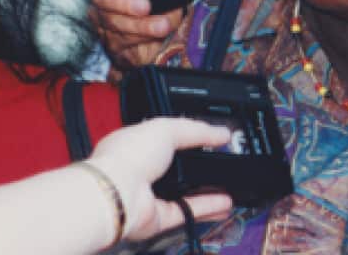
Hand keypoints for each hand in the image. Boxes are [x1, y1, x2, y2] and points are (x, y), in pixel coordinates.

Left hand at [86, 117, 234, 244]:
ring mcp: (150, 195)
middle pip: (177, 167)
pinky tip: (224, 201)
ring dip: (207, 190)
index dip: (187, 136)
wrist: (117, 194)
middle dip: (199, 165)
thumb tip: (222, 132)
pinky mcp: (158, 218)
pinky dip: (206, 207)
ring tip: (230, 183)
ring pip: (184, 192)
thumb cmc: (128, 156)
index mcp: (137, 144)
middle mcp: (142, 170)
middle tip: (222, 160)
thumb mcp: (167, 128)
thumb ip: (197, 130)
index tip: (210, 136)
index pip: (165, 138)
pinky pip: (187, 211)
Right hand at [89, 0, 211, 68]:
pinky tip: (157, 39)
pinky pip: (122, 43)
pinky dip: (142, 41)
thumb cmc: (164, 2)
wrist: (159, 37)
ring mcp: (107, 19)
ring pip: (114, 22)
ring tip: (164, 25)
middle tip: (145, 7)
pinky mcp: (113, 43)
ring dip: (141, 25)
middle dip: (124, 2)